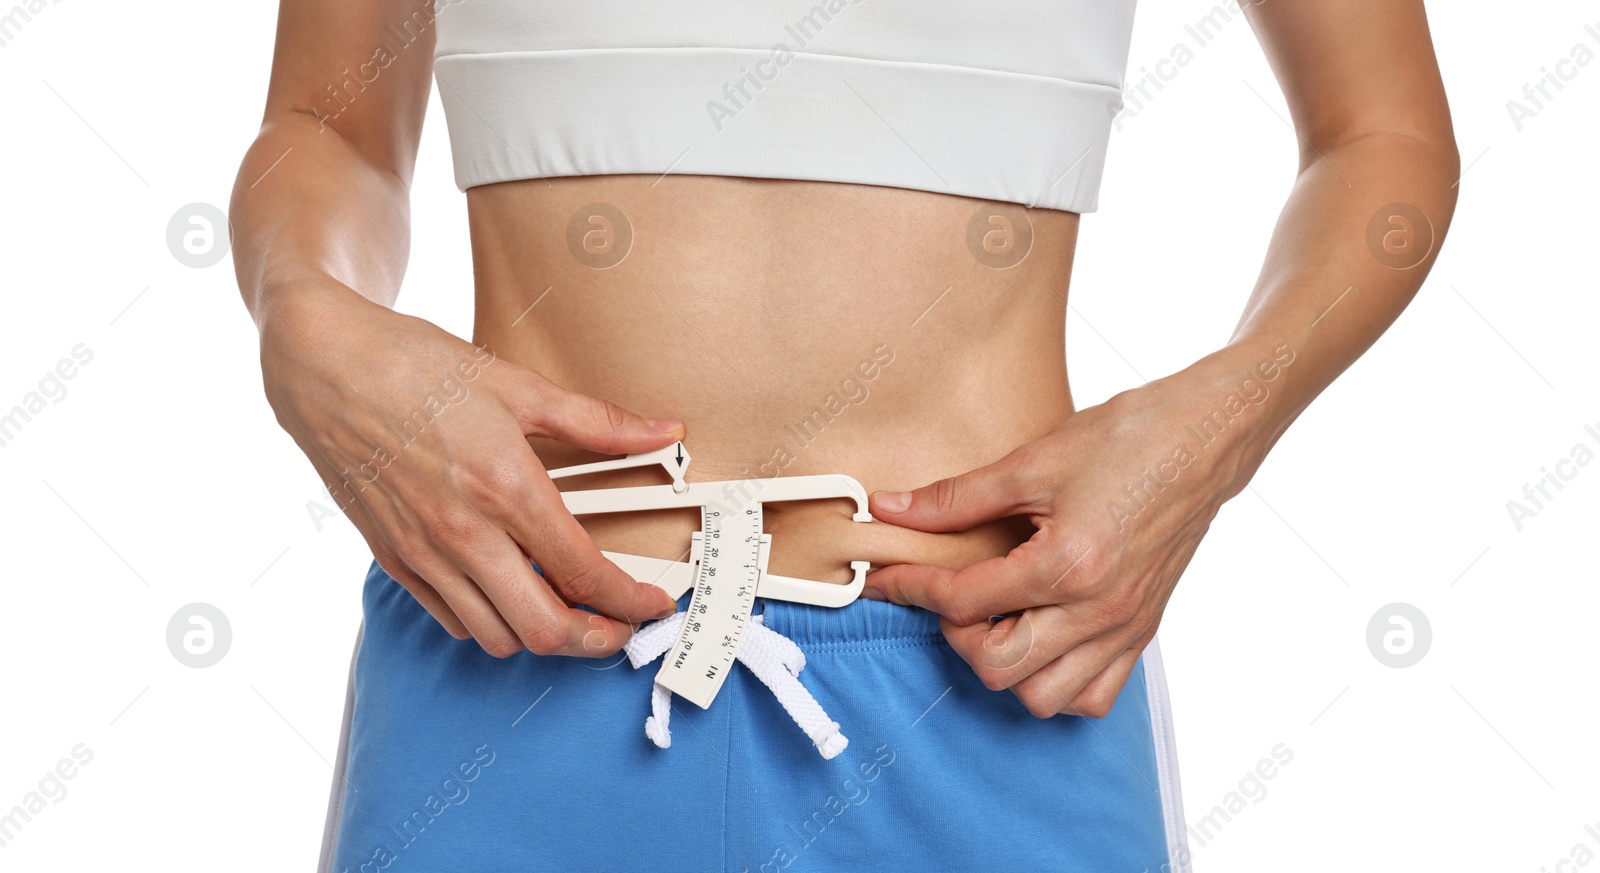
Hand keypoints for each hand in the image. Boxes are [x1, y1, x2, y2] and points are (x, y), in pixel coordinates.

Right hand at [259, 283, 680, 657]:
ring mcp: (422, 552)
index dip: (631, 601)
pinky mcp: (393, 559)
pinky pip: (452, 620)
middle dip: (596, 640)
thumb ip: (600, 422)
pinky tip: (511, 594)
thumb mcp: (520, 385)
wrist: (325, 363)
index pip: (584, 573)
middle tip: (622, 628)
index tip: (654, 604)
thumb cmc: (417, 366)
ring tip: (571, 613)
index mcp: (505, 486)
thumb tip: (667, 431)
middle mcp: (463, 532)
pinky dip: (492, 622)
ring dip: (543, 636)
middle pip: (544, 629)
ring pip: (497, 638)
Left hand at [864, 376, 1252, 717]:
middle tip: (947, 594)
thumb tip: (890, 507)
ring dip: (1006, 667)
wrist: (1204, 438)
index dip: (912, 588)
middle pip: (998, 667)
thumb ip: (955, 496)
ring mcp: (1123, 628)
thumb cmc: (1127, 438)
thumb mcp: (1032, 460)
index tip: (884, 578)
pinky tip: (1040, 638)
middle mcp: (1098, 610)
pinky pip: (1094, 696)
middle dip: (956, 634)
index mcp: (1066, 565)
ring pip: (1044, 697)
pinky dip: (1057, 682)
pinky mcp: (1142, 631)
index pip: (964, 601)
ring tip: (995, 619)